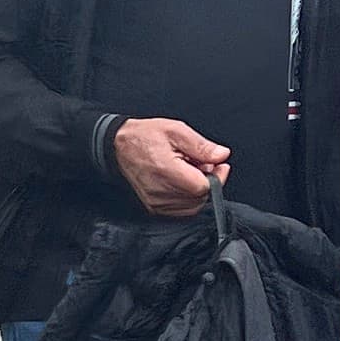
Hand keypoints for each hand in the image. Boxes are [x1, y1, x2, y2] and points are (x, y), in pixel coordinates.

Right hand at [111, 115, 229, 215]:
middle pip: (200, 198)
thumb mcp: (176, 130)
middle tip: (202, 164)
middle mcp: (160, 191)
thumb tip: (221, 155)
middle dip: (207, 181)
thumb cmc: (144, 137)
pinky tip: (182, 182)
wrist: (118, 147)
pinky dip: (187, 198)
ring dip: (197, 190)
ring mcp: (156, 202)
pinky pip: (180, 210)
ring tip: (190, 171)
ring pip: (192, 206)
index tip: (218, 164)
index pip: (203, 187)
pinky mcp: (153, 208)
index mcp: (167, 171)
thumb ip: (201, 146)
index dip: (216, 176)